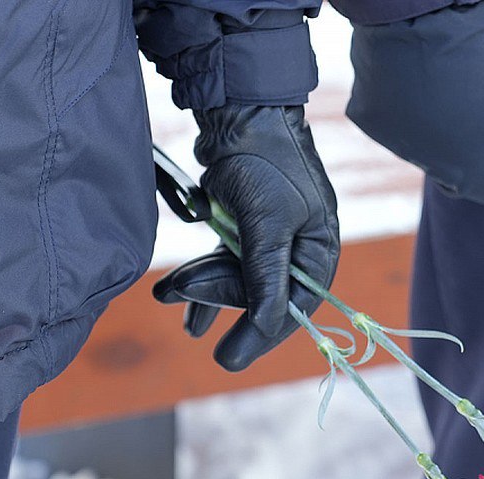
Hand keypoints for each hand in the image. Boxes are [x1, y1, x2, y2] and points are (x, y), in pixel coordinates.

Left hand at [154, 105, 339, 370]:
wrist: (239, 114)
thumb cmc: (265, 163)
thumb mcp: (268, 222)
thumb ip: (265, 276)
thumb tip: (263, 327)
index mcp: (318, 252)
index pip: (292, 308)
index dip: (259, 335)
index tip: (228, 360)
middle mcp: (296, 251)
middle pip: (256, 296)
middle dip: (216, 299)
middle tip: (178, 302)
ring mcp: (267, 242)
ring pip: (233, 283)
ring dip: (199, 292)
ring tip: (165, 295)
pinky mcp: (241, 232)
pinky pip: (219, 267)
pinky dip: (198, 280)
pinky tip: (175, 297)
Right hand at [347, 0, 483, 206]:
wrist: (419, 3)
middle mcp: (438, 168)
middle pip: (470, 178)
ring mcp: (400, 146)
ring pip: (434, 155)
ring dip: (448, 133)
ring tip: (454, 84)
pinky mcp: (372, 124)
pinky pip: (400, 130)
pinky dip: (413, 114)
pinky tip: (420, 80)